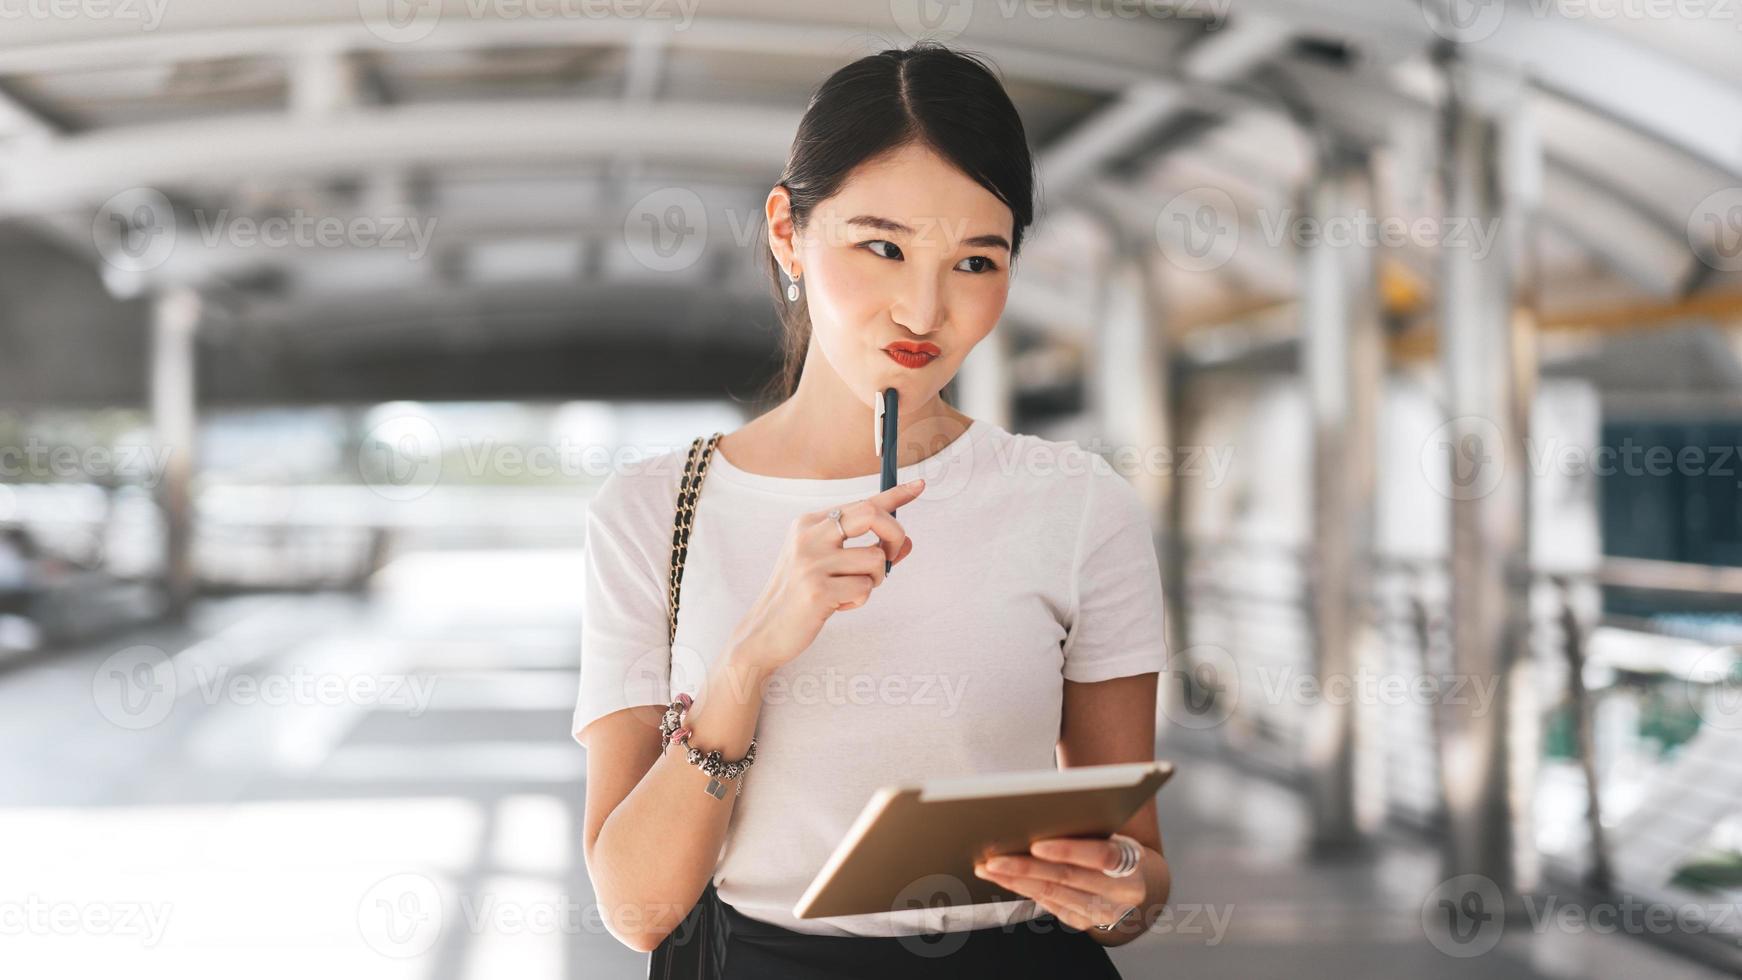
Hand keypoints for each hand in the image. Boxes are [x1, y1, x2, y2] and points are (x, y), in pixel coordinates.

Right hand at [728, 478, 925, 674]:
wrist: (765, 631)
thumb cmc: (800, 595)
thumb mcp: (827, 565)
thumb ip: (864, 551)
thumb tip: (906, 544)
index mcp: (809, 524)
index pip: (861, 502)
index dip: (894, 495)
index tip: (919, 486)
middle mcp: (809, 536)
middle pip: (872, 516)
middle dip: (895, 536)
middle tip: (892, 558)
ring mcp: (812, 562)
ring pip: (875, 560)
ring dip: (874, 581)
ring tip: (850, 591)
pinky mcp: (819, 591)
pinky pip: (865, 588)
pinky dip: (859, 600)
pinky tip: (836, 606)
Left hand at [972, 835, 1147, 932]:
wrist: (1138, 884)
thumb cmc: (1117, 848)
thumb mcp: (1115, 834)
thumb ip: (1087, 829)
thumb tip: (1037, 817)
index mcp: (1133, 864)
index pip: (1101, 856)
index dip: (1069, 850)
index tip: (1036, 844)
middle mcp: (1119, 895)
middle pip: (1067, 879)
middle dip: (1026, 868)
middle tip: (994, 859)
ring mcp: (1101, 914)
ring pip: (1053, 894)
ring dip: (1016, 881)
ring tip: (988, 867)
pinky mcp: (1083, 922)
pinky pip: (1048, 904)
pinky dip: (1022, 890)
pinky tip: (1002, 879)